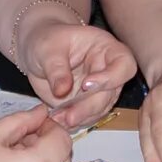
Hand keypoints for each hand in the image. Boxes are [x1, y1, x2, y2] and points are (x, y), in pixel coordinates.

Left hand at [20, 16, 134, 128]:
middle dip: (90, 106)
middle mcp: (107, 69)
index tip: (85, 84)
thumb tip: (62, 90)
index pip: (124, 63)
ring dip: (82, 117)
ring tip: (59, 119)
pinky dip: (75, 121)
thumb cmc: (46, 40)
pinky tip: (59, 120)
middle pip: (112, 93)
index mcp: (106, 47)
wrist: (37, 50)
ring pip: (101, 108)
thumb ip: (56, 68)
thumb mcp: (47, 48)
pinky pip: (88, 116)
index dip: (111, 77)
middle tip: (69, 115)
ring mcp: (99, 89)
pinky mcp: (87, 103)